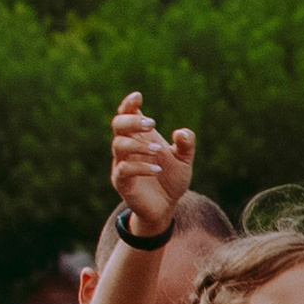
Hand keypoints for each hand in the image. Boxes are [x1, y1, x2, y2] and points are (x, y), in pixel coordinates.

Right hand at [108, 90, 193, 235]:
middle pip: (118, 125)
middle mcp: (128, 148)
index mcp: (140, 137)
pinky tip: (157, 169)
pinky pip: (124, 170)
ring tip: (158, 151)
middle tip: (153, 124)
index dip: (129, 104)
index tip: (138, 96)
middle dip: (132, 121)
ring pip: (119, 146)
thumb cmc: (171, 179)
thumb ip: (186, 145)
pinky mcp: (122, 182)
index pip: (127, 115)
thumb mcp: (184, 160)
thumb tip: (181, 132)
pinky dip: (140, 167)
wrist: (166, 207)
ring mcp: (122, 164)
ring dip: (139, 145)